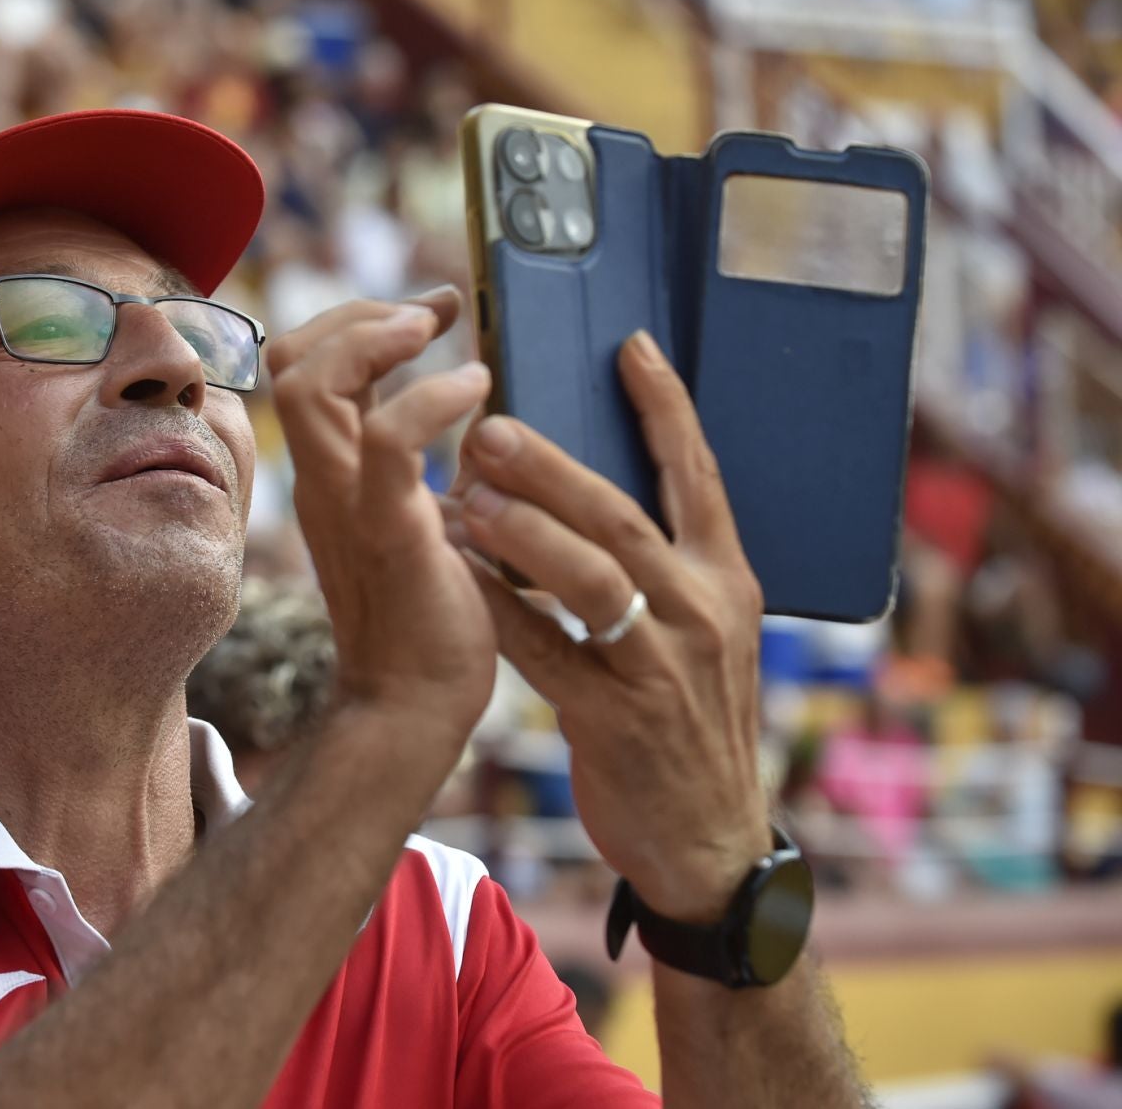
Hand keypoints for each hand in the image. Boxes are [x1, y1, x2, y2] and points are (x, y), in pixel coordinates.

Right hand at [268, 287, 496, 744]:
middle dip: (359, 314)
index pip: (301, 366)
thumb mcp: (411, 516)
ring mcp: (345, 504)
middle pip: (289, 360)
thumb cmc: (428, 617)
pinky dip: (428, 399)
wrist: (417, 706)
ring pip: (310, 387)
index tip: (433, 311)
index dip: (358, 319)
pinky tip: (476, 390)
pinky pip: (388, 444)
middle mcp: (322, 479)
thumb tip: (453, 402)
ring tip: (436, 331)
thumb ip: (407, 464)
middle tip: (431, 316)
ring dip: (374, 337)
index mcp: (329, 472)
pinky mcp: (387, 532)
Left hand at [451, 331, 767, 920]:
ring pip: (592, 581)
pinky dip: (498, 610)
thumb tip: (587, 483)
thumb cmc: (685, 715)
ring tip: (464, 495)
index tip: (628, 345)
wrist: (706, 837)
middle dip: (556, 469)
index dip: (666, 409)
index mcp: (726, 577)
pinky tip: (455, 577)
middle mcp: (703, 612)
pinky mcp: (618, 720)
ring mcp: (663, 668)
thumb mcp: (697, 628)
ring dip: (523, 533)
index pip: (701, 475)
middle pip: (627, 519)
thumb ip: (660, 560)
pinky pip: (548, 653)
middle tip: (490, 425)